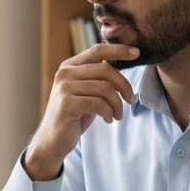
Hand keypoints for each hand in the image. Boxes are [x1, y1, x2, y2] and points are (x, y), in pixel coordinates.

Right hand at [24, 43, 138, 180]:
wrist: (52, 140)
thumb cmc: (74, 115)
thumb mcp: (85, 91)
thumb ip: (96, 77)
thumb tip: (119, 61)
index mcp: (69, 66)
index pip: (97, 50)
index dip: (119, 50)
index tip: (136, 53)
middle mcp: (65, 73)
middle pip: (105, 70)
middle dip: (124, 85)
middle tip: (131, 100)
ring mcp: (64, 88)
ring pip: (105, 88)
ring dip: (117, 104)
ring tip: (117, 115)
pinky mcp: (67, 104)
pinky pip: (99, 104)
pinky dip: (108, 113)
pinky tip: (107, 120)